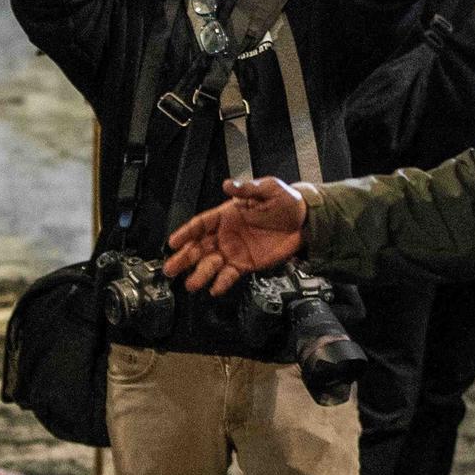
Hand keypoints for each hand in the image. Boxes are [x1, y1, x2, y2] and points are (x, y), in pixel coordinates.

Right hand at [163, 177, 309, 294]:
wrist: (304, 221)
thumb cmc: (285, 202)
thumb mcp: (268, 189)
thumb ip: (247, 189)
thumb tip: (228, 185)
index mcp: (226, 215)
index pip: (201, 224)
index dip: (186, 233)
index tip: (173, 242)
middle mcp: (225, 234)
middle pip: (199, 247)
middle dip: (184, 258)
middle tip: (170, 270)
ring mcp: (234, 251)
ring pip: (211, 264)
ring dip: (200, 274)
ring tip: (191, 284)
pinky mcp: (245, 265)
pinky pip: (229, 275)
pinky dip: (222, 283)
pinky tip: (214, 289)